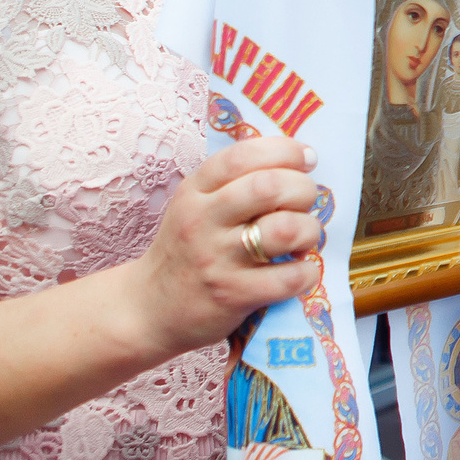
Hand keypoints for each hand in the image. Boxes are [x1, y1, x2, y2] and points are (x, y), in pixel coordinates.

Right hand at [122, 137, 323, 356]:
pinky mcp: (232, 295)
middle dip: (304, 189)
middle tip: (306, 203)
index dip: (285, 151)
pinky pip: (288, 277)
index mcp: (196, 191)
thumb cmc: (188, 249)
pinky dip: (307, 272)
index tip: (307, 158)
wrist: (151, 308)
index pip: (242, 155)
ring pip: (284, 229)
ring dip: (308, 230)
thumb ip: (236, 182)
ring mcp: (216, 259)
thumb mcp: (197, 205)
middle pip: (269, 187)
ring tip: (303, 238)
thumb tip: (301, 160)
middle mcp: (203, 220)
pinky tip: (301, 271)